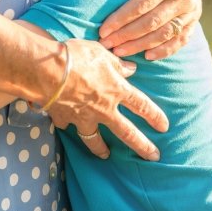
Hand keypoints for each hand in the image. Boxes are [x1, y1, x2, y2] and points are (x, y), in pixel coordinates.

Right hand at [46, 39, 167, 160]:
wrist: (47, 70)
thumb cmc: (77, 56)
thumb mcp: (102, 53)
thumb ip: (117, 64)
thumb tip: (130, 69)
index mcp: (116, 90)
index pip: (142, 106)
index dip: (155, 116)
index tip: (164, 127)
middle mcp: (104, 108)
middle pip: (127, 132)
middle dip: (142, 146)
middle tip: (153, 157)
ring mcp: (83, 117)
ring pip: (95, 140)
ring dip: (101, 150)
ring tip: (105, 156)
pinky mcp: (64, 118)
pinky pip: (67, 125)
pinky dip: (66, 125)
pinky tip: (65, 124)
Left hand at [98, 0, 204, 59]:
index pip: (141, 5)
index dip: (121, 19)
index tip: (103, 30)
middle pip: (152, 23)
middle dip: (127, 36)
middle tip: (106, 45)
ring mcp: (191, 8)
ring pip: (166, 34)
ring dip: (142, 45)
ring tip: (121, 52)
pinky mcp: (195, 15)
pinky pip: (182, 37)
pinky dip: (166, 49)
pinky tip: (148, 56)